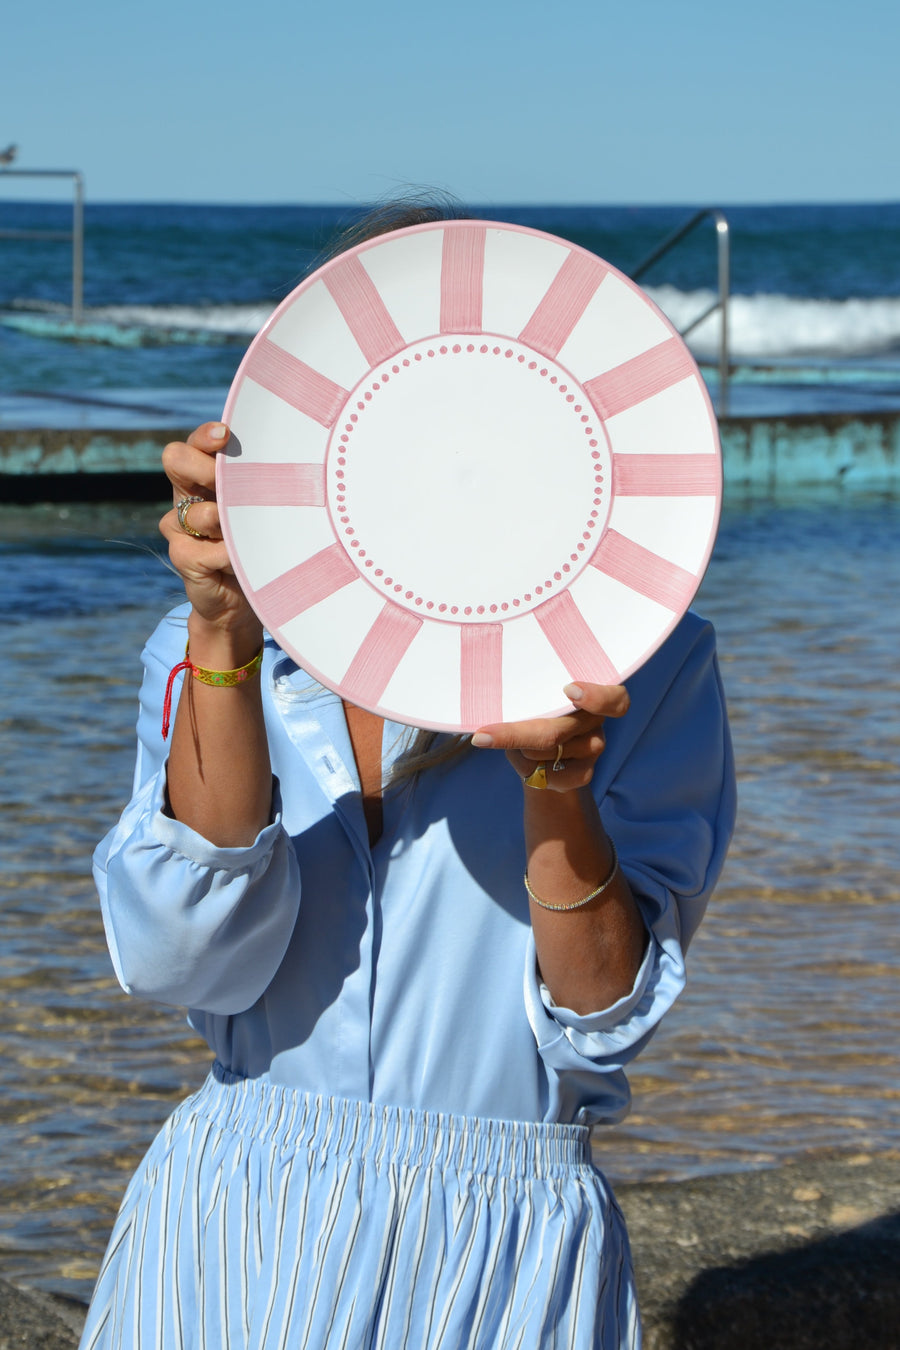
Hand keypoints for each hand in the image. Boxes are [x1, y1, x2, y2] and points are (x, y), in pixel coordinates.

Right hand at [159, 422, 260, 641]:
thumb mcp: (260, 511)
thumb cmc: (257, 544)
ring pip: (200, 512)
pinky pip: (210, 549)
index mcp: (202, 478)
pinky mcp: (181, 557)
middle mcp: (184, 496)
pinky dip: (233, 556)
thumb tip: (279, 463)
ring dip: (230, 524)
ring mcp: (178, 527)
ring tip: (250, 539)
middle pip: (176, 460)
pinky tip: (242, 564)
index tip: (225, 437)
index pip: (193, 445)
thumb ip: (258, 486)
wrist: (242, 599)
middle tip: (230, 485)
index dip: (205, 437)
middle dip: (206, 468)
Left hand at [471, 682, 629, 789]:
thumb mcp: (531, 699)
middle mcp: (597, 719)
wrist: (541, 757)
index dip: (596, 697)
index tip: (569, 691)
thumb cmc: (532, 713)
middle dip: (516, 735)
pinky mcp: (586, 774)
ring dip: (521, 749)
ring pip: (546, 752)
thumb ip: (532, 696)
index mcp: (590, 692)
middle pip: (557, 730)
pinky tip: (529, 763)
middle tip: (482, 736)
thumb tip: (501, 701)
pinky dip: (527, 770)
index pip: (613, 698)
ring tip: (519, 743)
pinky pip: (550, 775)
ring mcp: (595, 747)